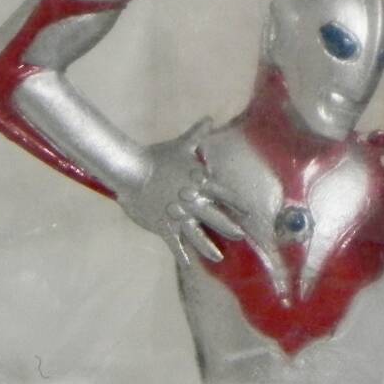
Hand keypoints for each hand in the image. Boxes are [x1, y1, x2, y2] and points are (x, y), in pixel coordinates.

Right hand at [118, 118, 247, 264]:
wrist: (133, 170)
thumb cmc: (158, 156)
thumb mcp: (182, 144)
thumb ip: (198, 134)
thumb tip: (210, 118)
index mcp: (200, 183)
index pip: (225, 195)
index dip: (238, 204)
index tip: (250, 213)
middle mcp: (194, 202)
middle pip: (217, 218)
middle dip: (230, 228)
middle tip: (242, 236)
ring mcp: (180, 216)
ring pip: (199, 236)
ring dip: (209, 248)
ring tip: (219, 258)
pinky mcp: (165, 226)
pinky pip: (176, 244)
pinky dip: (182, 255)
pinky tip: (188, 265)